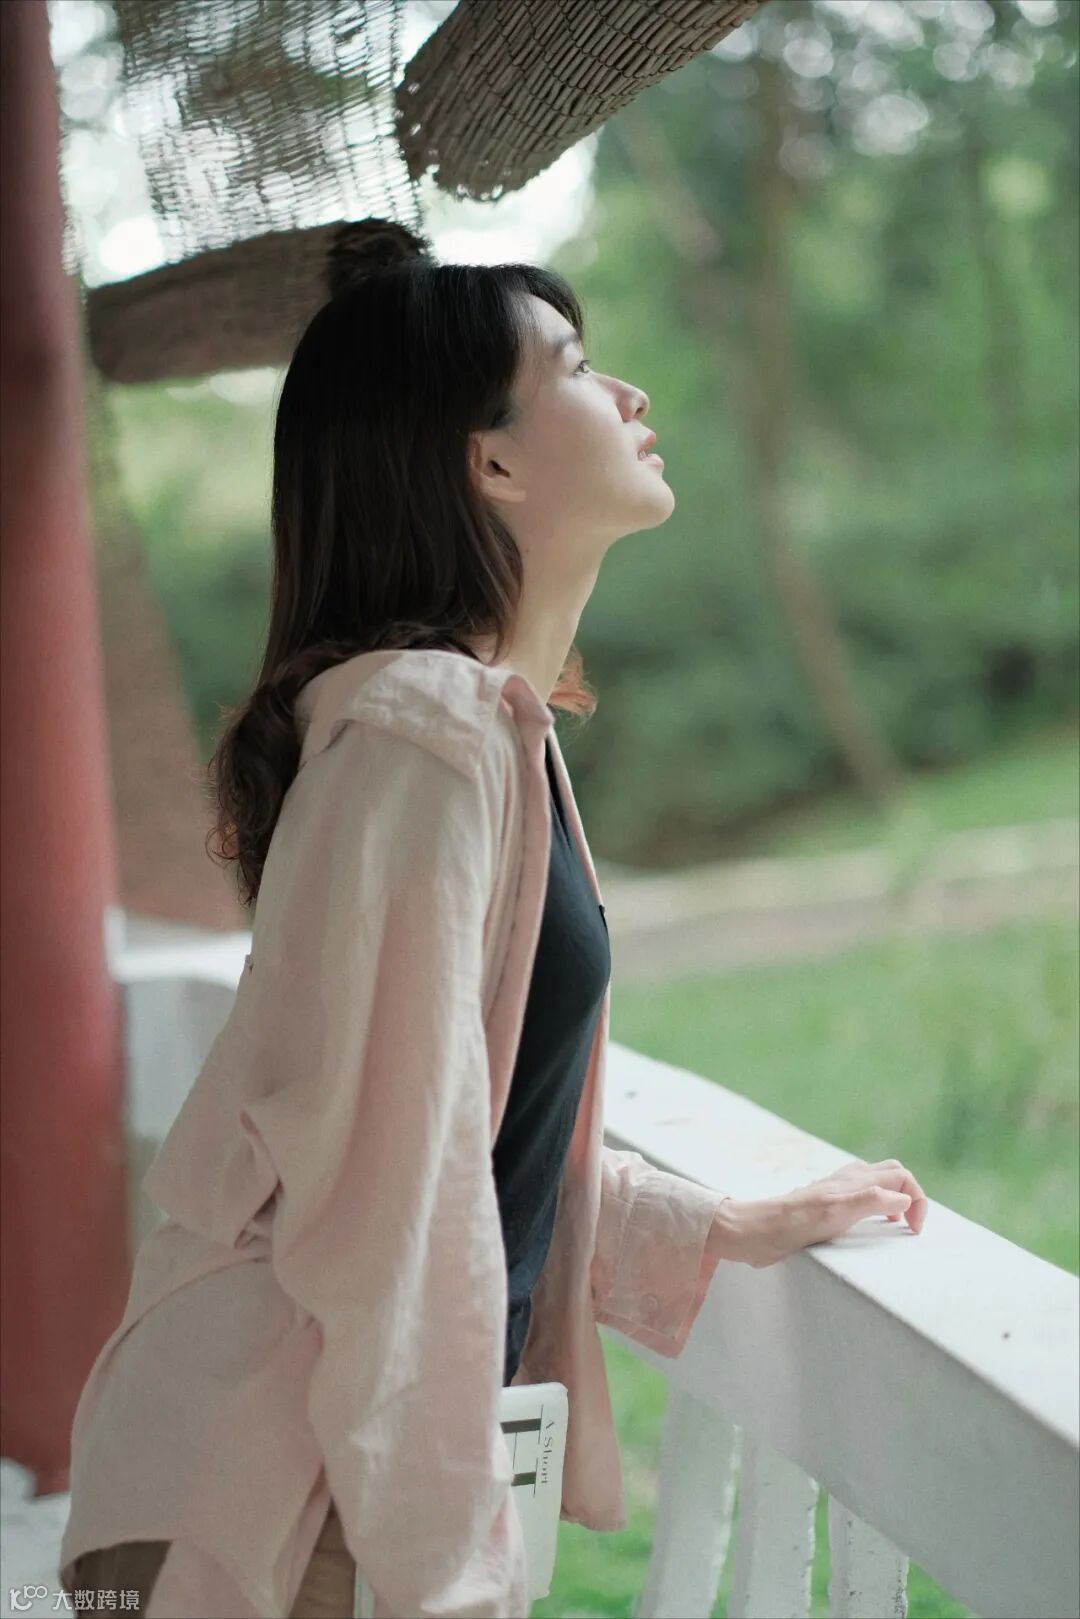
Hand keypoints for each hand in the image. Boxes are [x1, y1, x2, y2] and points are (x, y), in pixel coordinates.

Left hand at [719, 1158, 927, 1269]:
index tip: (914, 1232)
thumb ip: (870, 1200)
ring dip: (895, 1197)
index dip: (918, 1201)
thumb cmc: (791, 1225)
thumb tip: (904, 1198)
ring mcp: (835, 1189)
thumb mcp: (834, 1213)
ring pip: (877, 1181)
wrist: (753, 1231)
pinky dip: (876, 1204)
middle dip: (911, 1194)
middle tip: (909, 1226)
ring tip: (894, 1225)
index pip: (902, 1177)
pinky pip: (860, 1194)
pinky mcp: (825, 1203)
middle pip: (893, 1173)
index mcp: (854, 1180)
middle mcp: (847, 1180)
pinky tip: (867, 1224)